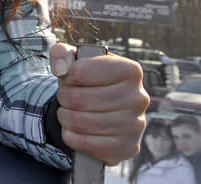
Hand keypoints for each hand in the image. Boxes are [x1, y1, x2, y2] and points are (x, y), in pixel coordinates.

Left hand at [50, 43, 148, 164]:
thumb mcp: (74, 59)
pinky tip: (72, 130)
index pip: (81, 71)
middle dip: (64, 98)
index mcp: (130, 70)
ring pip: (81, 122)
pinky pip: (87, 144)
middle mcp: (139, 97)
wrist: (102, 110)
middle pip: (79, 99)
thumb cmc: (89, 80)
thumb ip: (62, 54)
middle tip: (65, 97)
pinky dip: (71, 137)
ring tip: (67, 112)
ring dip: (65, 117)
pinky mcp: (128, 147)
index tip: (70, 78)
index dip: (68, 76)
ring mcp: (136, 124)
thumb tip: (61, 70)